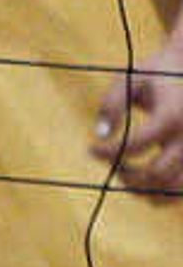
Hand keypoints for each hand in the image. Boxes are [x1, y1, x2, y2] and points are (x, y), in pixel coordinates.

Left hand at [94, 51, 182, 195]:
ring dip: (145, 190)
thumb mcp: (131, 78)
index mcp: (171, 116)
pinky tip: (146, 182)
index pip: (135, 144)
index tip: (91, 149)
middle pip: (158, 173)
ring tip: (126, 176)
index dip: (108, 151)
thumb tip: (99, 135)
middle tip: (111, 164)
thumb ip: (112, 104)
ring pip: (174, 189)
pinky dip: (164, 193)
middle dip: (128, 175)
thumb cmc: (159, 72)